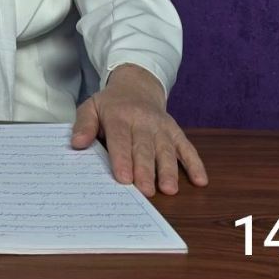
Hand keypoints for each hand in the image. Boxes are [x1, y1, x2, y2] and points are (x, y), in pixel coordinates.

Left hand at [70, 64, 207, 196]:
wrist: (137, 86)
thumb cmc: (111, 105)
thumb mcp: (91, 107)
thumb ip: (84, 125)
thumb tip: (77, 143)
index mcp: (120, 116)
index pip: (120, 139)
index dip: (122, 159)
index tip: (123, 178)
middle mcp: (143, 122)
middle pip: (144, 148)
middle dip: (146, 170)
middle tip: (146, 191)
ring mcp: (162, 127)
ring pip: (166, 150)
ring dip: (169, 170)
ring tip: (170, 189)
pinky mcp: (176, 132)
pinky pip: (187, 148)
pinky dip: (195, 164)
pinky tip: (201, 180)